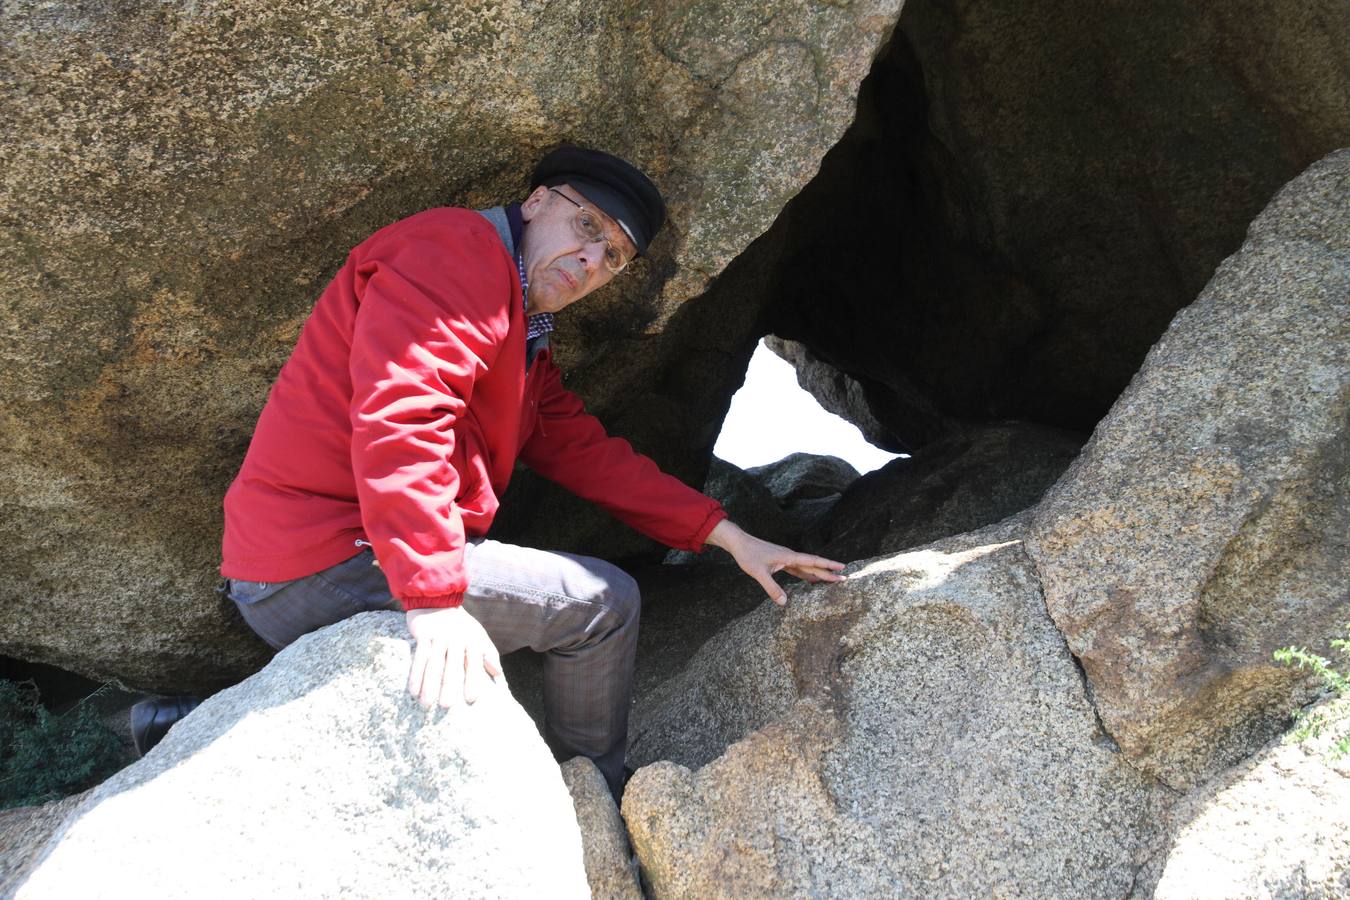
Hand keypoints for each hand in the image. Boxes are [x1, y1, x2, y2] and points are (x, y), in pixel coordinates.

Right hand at [405, 606, 502, 707]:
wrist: (438, 600)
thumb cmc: (461, 624)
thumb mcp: (478, 635)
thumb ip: (488, 653)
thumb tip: (498, 673)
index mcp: (471, 640)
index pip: (473, 663)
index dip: (472, 680)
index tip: (471, 699)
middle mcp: (455, 639)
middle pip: (451, 666)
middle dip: (449, 687)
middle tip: (446, 706)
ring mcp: (438, 637)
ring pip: (433, 665)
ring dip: (429, 685)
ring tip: (427, 705)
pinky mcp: (423, 635)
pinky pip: (418, 658)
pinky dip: (415, 675)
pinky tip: (413, 691)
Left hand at [705, 519, 846, 605]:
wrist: (739, 543)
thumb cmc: (748, 555)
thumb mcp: (759, 573)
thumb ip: (772, 588)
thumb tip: (784, 603)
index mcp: (789, 557)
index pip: (813, 561)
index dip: (828, 565)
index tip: (842, 568)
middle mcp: (790, 557)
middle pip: (813, 565)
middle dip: (828, 572)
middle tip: (844, 578)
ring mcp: (786, 559)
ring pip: (806, 567)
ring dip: (819, 573)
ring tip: (832, 580)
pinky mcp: (780, 562)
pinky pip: (798, 569)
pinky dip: (806, 574)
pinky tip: (812, 579)